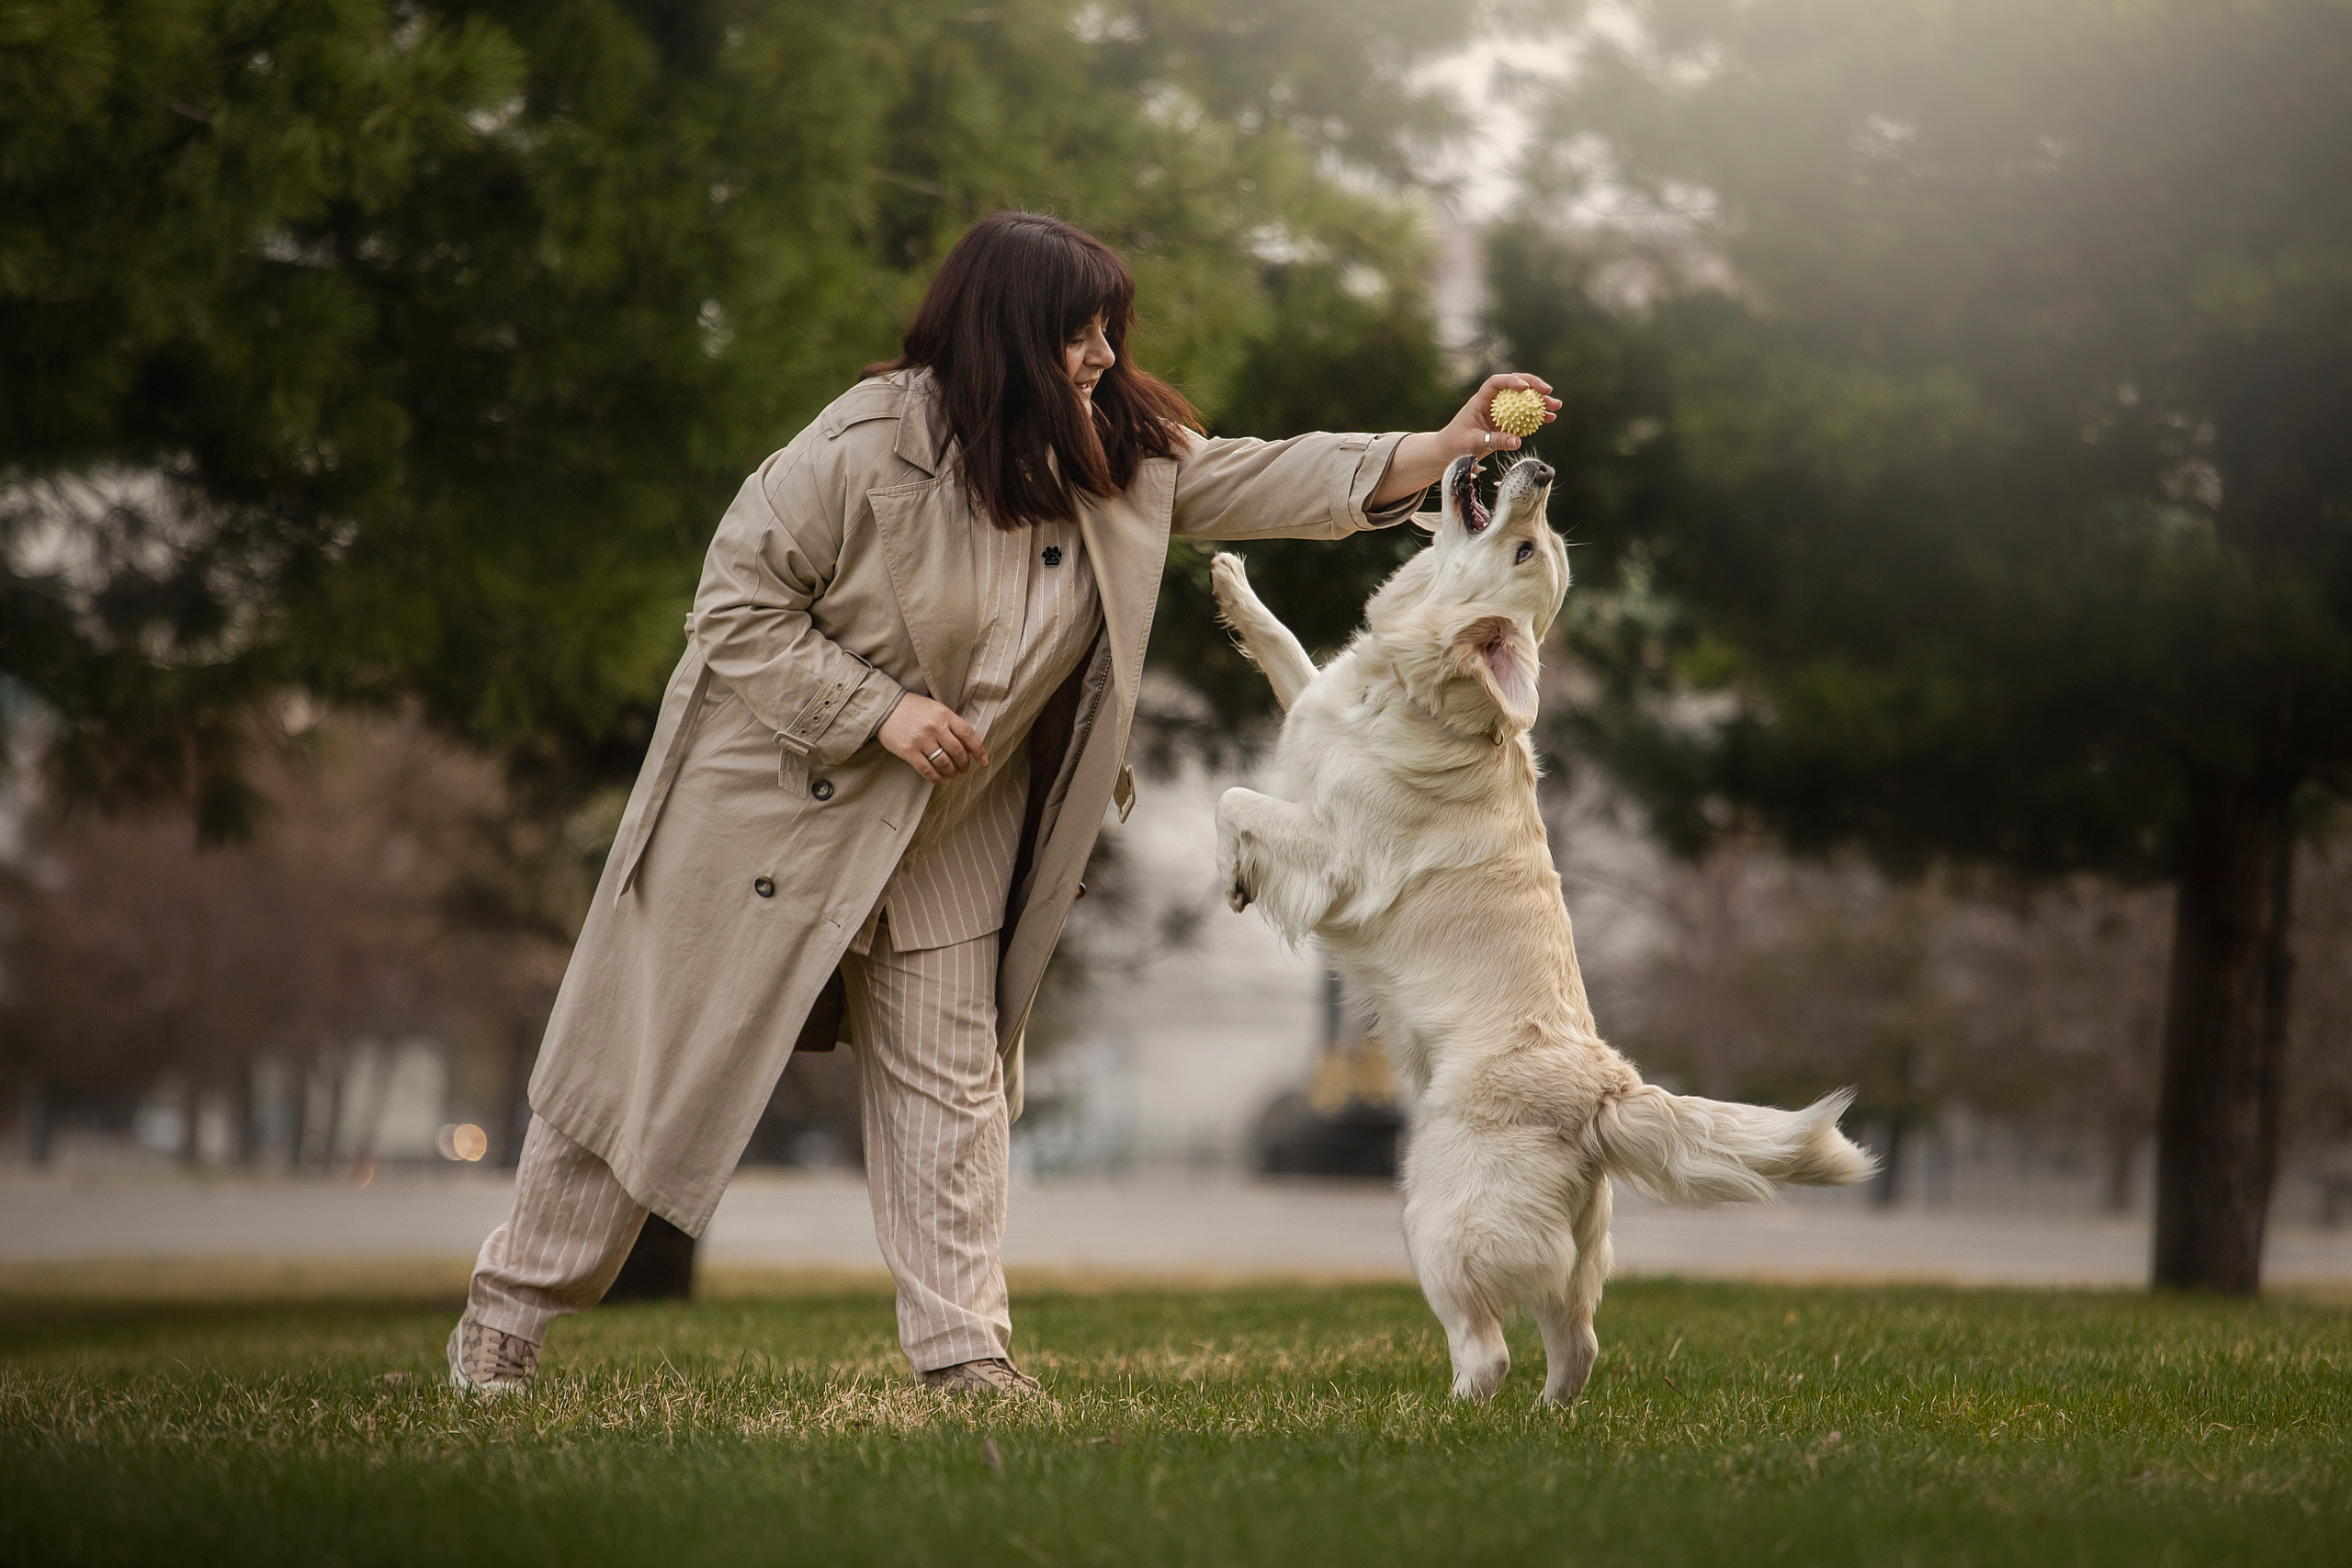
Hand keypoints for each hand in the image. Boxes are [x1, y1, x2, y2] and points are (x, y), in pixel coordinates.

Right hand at [879, 693, 988, 783]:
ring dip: (951, 772)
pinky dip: (936, 778)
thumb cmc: (913, 708)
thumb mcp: (935, 709)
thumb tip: (967, 747)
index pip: (968, 734)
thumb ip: (951, 725)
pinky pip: (927, 770)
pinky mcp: (908, 752)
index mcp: (944, 715)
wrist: (885, 707)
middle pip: (958, 752)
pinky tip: (940, 780)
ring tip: (952, 774)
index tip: (983, 760)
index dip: (978, 750)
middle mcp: (935, 727)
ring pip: (944, 763)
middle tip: (964, 769)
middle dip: (964, 764)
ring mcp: (922, 740)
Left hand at [1442, 372, 1559, 459]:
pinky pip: (1523, 416)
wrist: (1448, 452)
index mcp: (1480, 400)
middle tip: (1548, 391)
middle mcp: (1492, 403)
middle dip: (1533, 386)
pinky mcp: (1505, 423)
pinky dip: (1536, 416)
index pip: (1496, 383)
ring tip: (1556, 406)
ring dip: (1540, 401)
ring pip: (1522, 400)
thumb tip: (1517, 441)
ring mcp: (1500, 412)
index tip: (1525, 388)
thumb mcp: (1474, 442)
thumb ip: (1494, 441)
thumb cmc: (1455, 444)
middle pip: (1514, 386)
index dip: (1511, 381)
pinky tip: (1549, 418)